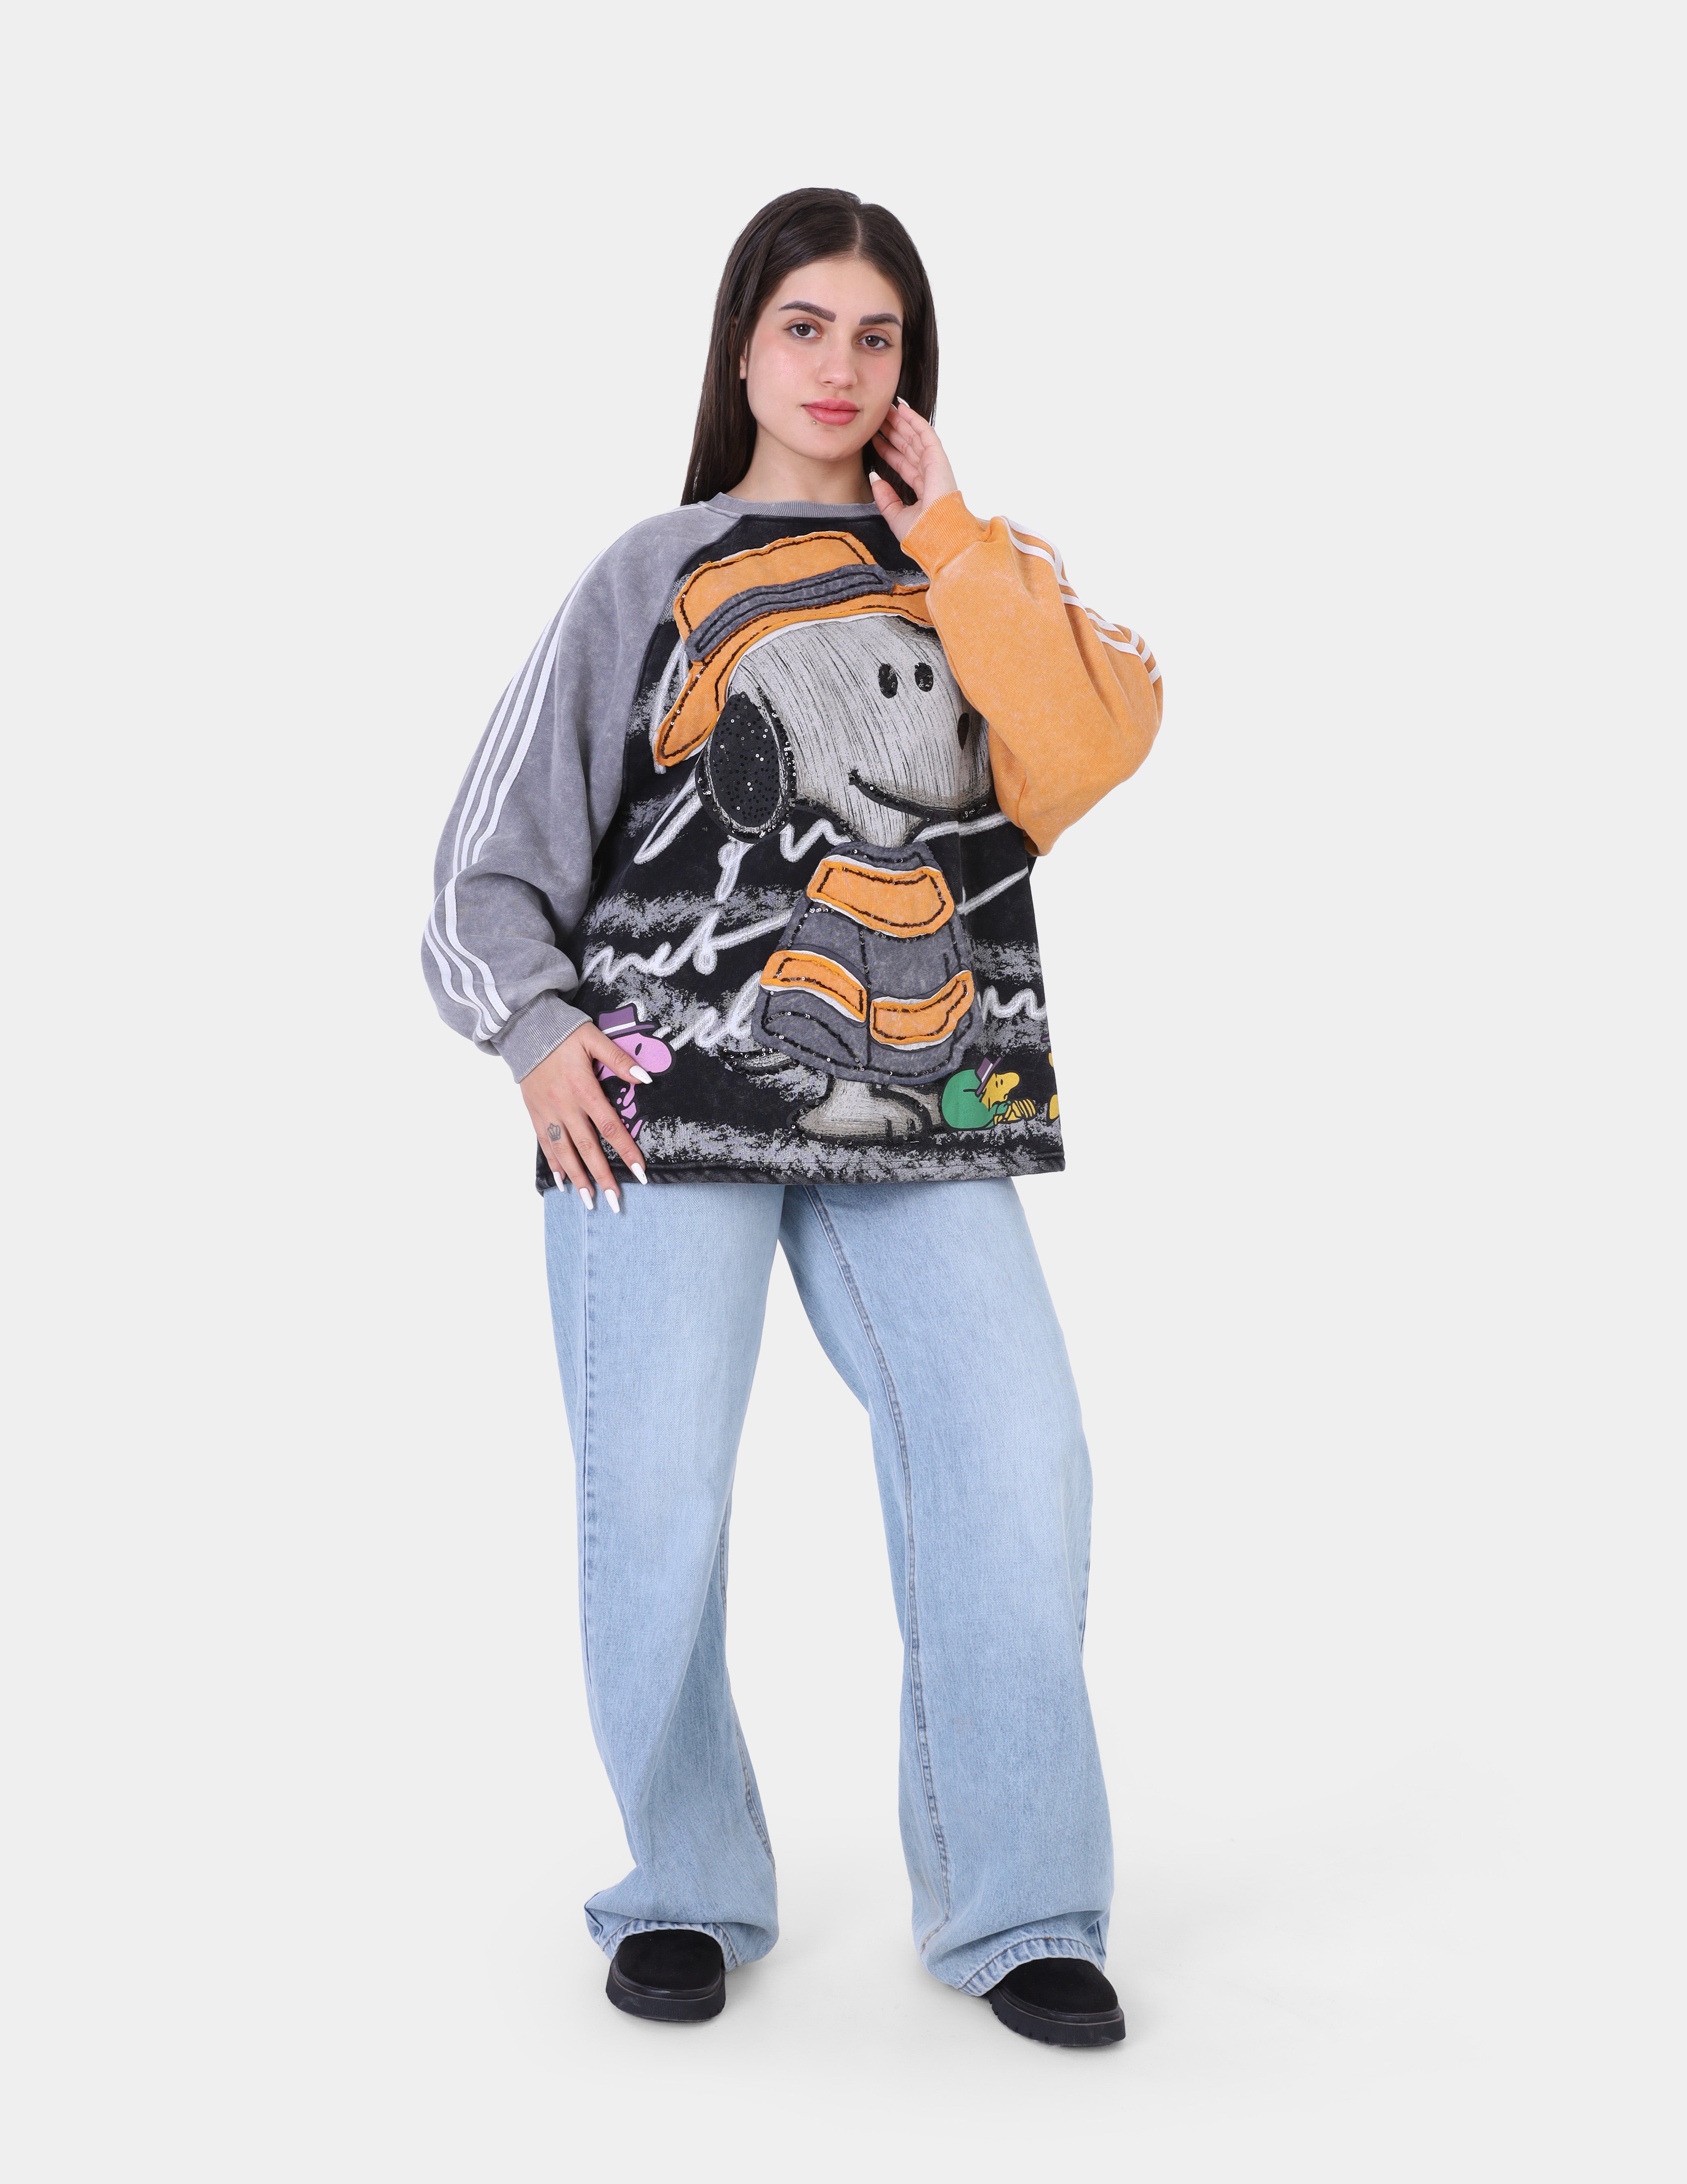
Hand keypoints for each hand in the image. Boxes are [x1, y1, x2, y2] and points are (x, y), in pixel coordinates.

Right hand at [521, 1024, 650, 1210]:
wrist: (524, 1028)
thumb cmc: (563, 1033)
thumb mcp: (594, 1038)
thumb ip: (619, 1059)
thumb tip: (645, 1078)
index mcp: (584, 1089)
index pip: (609, 1126)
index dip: (625, 1150)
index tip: (640, 1172)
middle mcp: (565, 1105)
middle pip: (587, 1147)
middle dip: (602, 1176)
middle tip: (614, 1202)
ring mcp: (547, 1112)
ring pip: (564, 1151)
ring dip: (578, 1177)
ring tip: (590, 1200)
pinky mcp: (534, 1113)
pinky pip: (545, 1144)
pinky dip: (554, 1164)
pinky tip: (563, 1182)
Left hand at [867, 399, 959, 543]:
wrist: (937, 538)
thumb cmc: (921, 534)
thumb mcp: (896, 516)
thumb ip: (885, 499)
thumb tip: (874, 479)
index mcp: (922, 489)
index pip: (902, 463)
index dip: (888, 450)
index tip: (875, 438)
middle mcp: (929, 475)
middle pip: (908, 447)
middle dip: (894, 431)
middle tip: (879, 417)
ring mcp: (935, 466)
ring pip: (915, 438)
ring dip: (901, 422)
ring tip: (887, 408)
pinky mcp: (938, 459)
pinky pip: (925, 434)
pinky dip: (915, 420)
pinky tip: (903, 408)